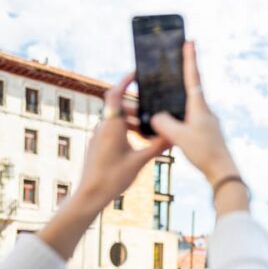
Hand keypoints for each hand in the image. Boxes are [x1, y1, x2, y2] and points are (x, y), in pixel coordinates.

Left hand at [74, 73, 167, 210]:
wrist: (91, 194)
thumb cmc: (113, 177)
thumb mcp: (140, 161)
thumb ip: (157, 146)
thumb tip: (174, 136)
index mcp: (112, 125)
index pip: (115, 94)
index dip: (124, 81)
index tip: (136, 74)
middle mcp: (103, 127)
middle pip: (120, 108)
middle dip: (137, 108)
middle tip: (155, 113)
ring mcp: (99, 136)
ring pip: (118, 121)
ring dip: (134, 122)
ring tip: (151, 132)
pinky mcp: (98, 145)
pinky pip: (114, 131)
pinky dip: (127, 131)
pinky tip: (139, 144)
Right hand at [150, 41, 238, 183]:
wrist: (222, 172)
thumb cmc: (204, 152)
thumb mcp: (179, 136)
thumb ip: (164, 123)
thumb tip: (156, 116)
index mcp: (199, 107)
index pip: (193, 77)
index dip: (190, 59)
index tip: (190, 41)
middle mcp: (204, 112)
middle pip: (189, 89)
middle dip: (179, 77)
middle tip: (172, 63)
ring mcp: (205, 123)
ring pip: (185, 107)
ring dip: (173, 102)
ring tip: (160, 99)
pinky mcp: (204, 134)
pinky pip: (186, 121)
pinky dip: (176, 119)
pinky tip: (167, 124)